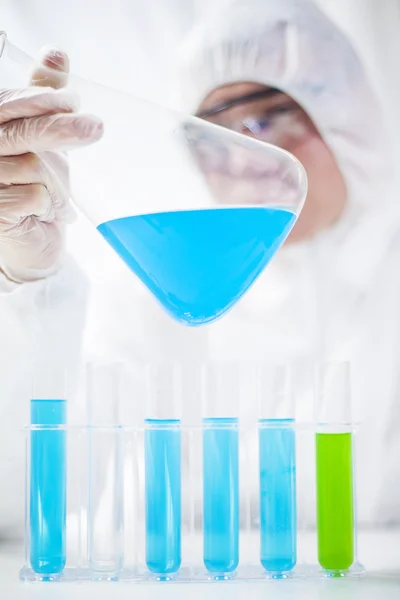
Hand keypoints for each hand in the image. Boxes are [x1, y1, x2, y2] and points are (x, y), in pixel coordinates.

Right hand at [0, 48, 102, 282]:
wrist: (34, 237)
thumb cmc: (36, 183)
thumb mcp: (43, 135)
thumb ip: (44, 95)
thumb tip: (56, 52)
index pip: (13, 103)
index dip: (45, 100)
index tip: (75, 102)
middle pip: (22, 131)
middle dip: (60, 128)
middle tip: (96, 127)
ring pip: (33, 167)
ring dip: (56, 184)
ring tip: (54, 197)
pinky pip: (35, 197)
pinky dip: (49, 206)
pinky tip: (44, 213)